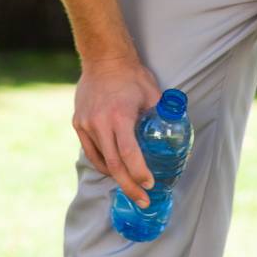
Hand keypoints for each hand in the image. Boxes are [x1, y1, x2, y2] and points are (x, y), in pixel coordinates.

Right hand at [73, 55, 162, 208]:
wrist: (103, 56)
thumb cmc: (131, 74)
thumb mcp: (152, 92)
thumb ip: (162, 114)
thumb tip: (178, 133)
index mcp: (119, 116)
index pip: (128, 154)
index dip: (139, 173)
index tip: (149, 184)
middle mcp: (100, 122)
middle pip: (114, 165)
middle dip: (130, 186)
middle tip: (143, 200)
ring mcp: (86, 123)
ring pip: (101, 160)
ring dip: (116, 176)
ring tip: (130, 184)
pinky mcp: (78, 122)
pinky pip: (90, 151)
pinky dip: (102, 163)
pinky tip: (113, 168)